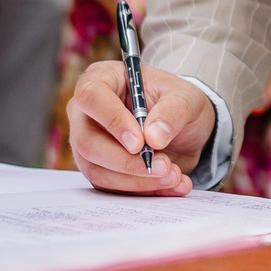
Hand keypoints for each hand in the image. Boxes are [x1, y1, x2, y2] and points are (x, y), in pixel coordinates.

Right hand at [67, 61, 214, 195]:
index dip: (112, 121)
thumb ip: (173, 111)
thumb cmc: (176, 102)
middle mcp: (86, 112)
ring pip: (97, 170)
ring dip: (137, 180)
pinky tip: (172, 185)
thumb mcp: (185, 98)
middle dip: (127, 161)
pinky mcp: (97, 168)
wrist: (182, 128)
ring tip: (174, 175)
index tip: (139, 143)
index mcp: (102, 79)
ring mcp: (87, 143)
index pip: (91, 96)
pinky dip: (142, 190)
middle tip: (164, 166)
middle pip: (88, 142)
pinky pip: (110, 187)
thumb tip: (153, 137)